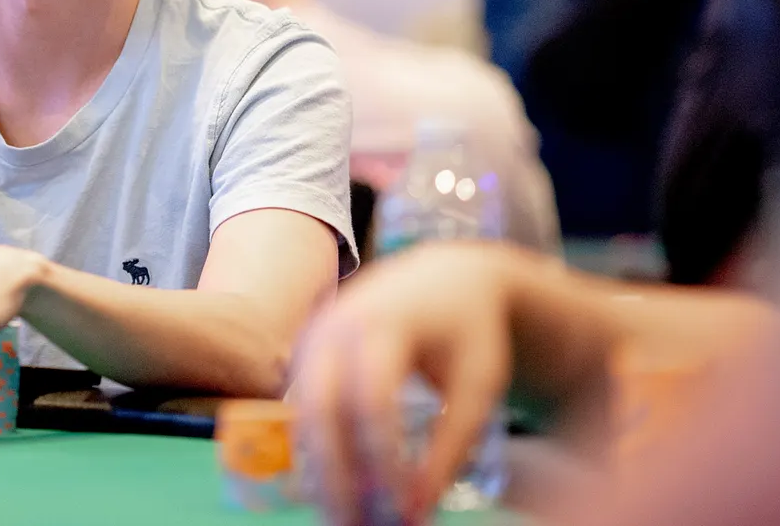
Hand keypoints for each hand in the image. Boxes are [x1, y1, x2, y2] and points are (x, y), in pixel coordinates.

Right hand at [291, 243, 514, 525]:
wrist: (445, 276)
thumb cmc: (468, 333)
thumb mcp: (476, 386)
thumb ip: (450, 447)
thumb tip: (418, 511)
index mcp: (386, 323)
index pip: (374, 401)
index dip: (384, 461)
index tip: (404, 510)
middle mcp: (337, 325)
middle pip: (322, 408)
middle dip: (335, 474)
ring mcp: (314, 334)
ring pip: (303, 412)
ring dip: (319, 468)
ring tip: (343, 516)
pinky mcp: (307, 349)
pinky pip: (302, 406)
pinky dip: (316, 448)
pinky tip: (336, 486)